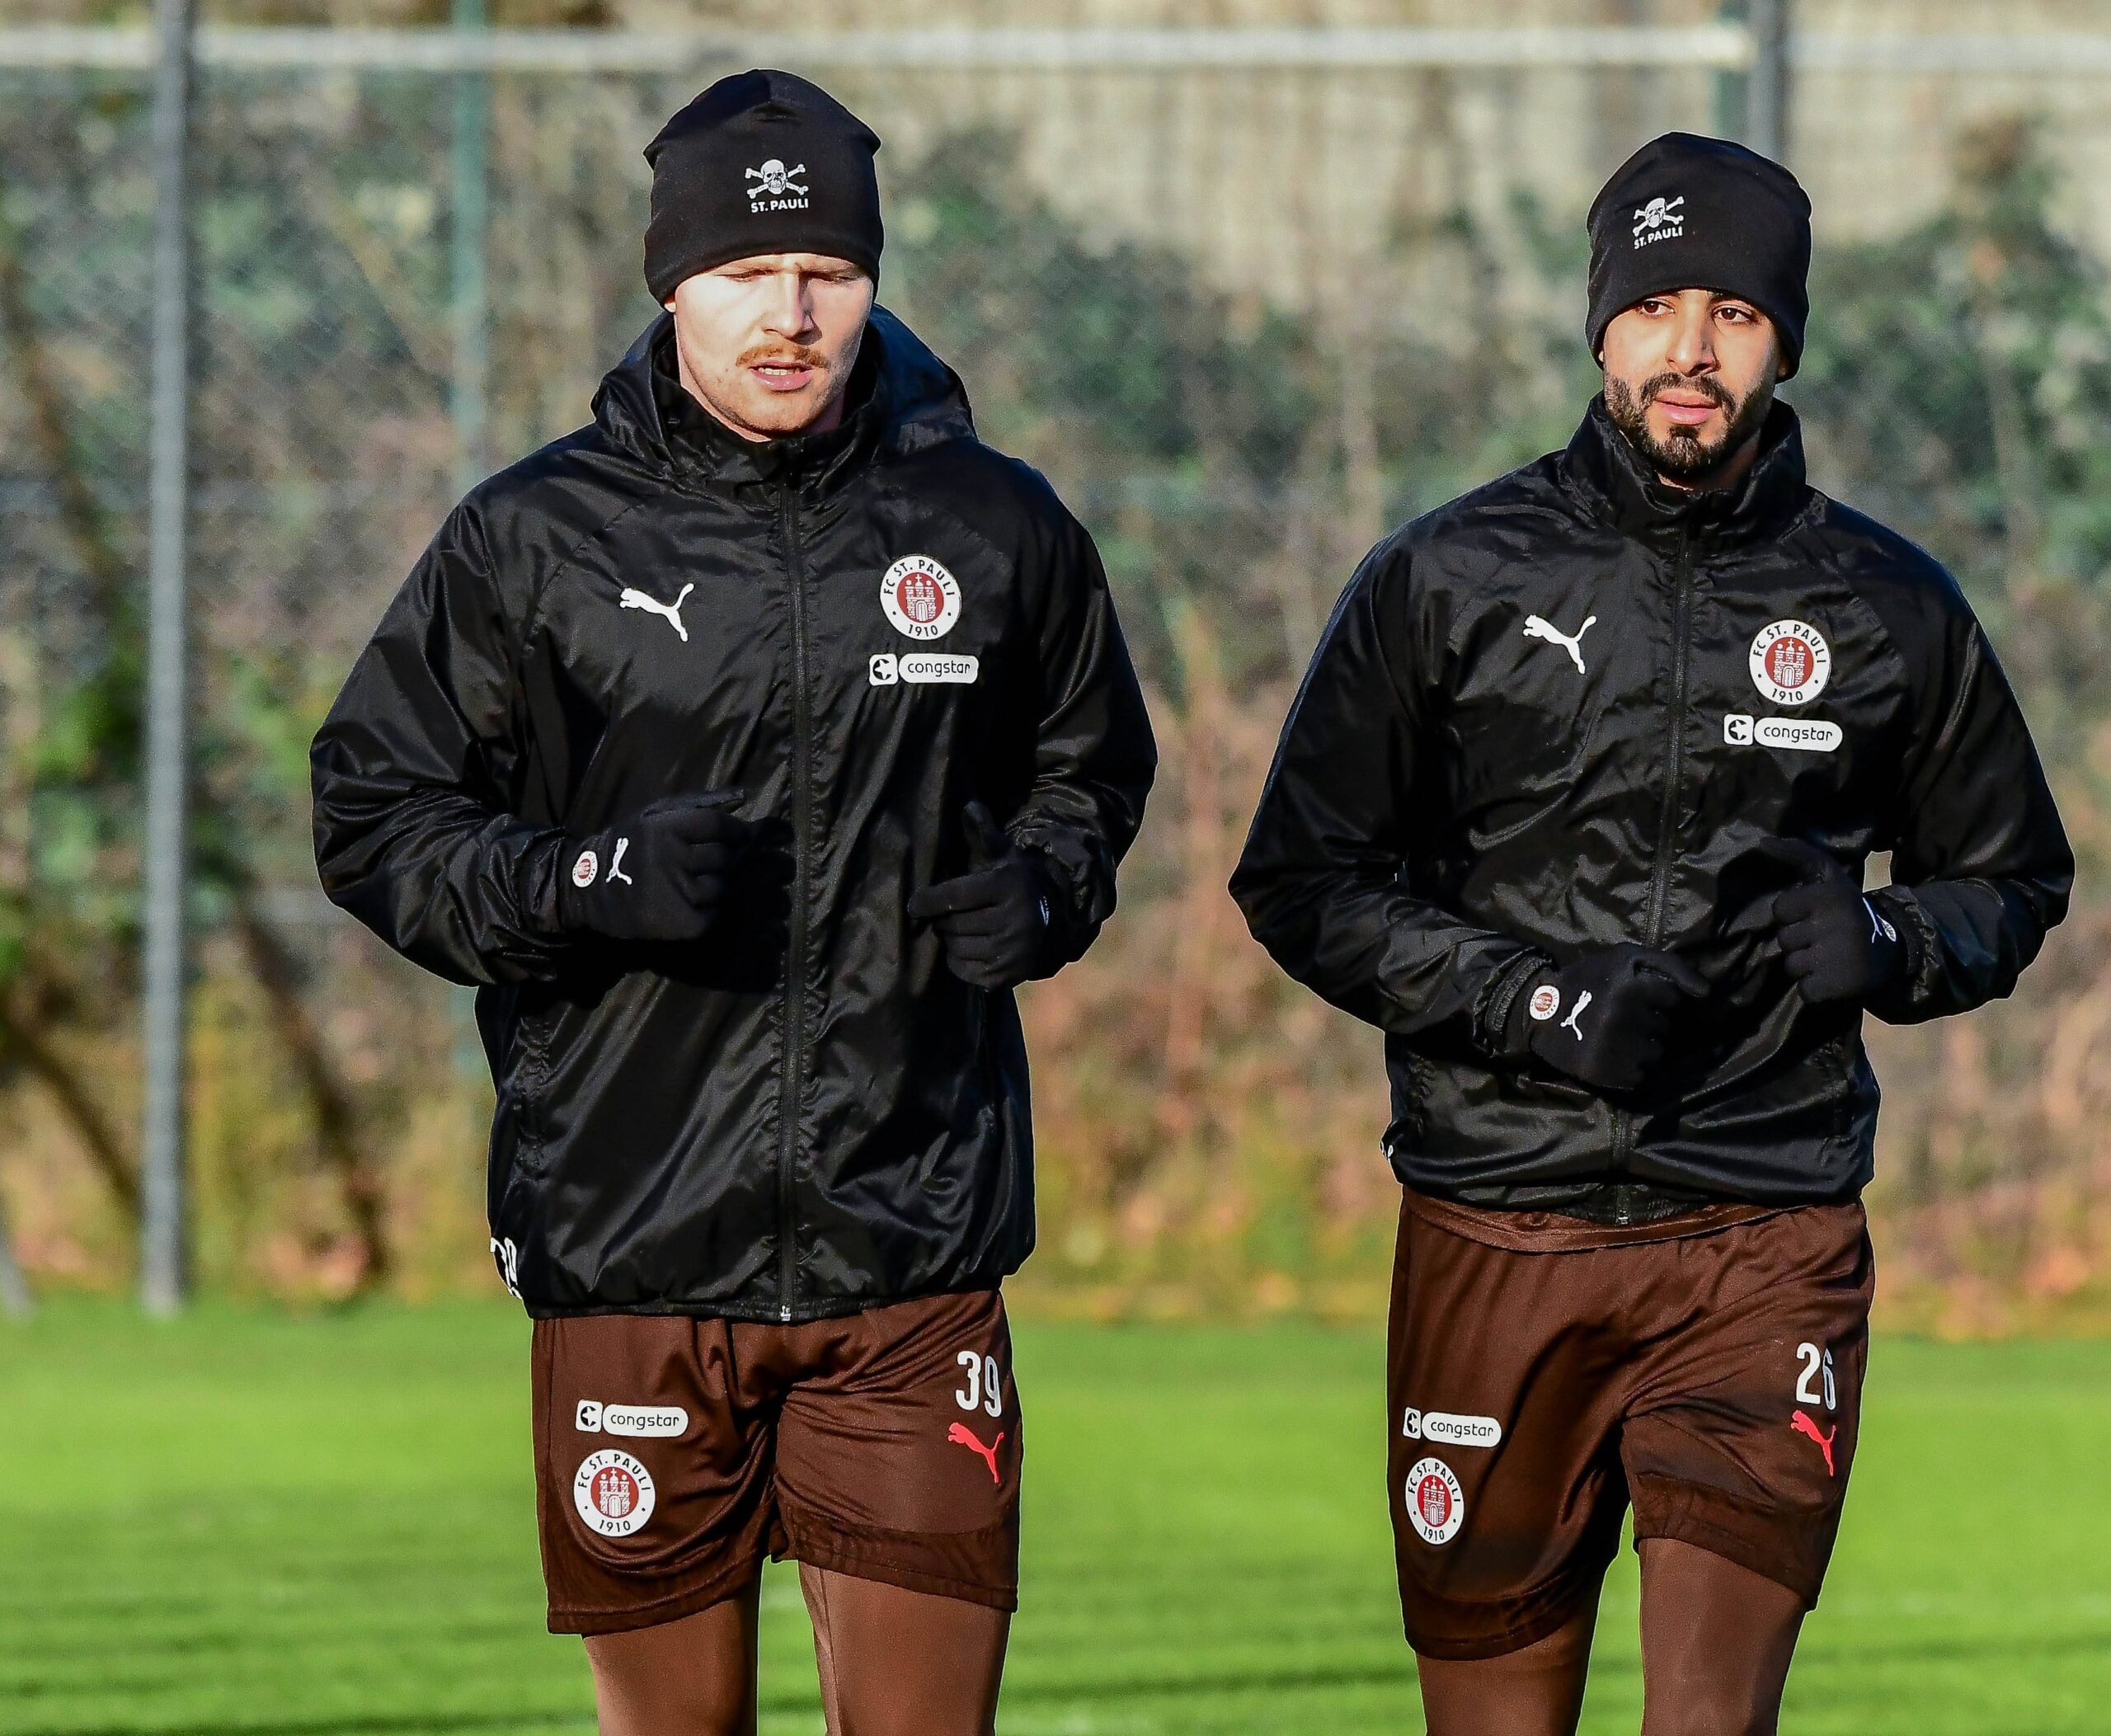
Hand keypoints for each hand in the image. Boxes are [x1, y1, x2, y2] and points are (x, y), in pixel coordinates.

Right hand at [557, 792, 753, 942]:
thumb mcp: (653, 814)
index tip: (739, 837)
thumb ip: (698, 804)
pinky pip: (712, 915)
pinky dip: (708, 911)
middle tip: (705, 863)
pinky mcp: (677, 924)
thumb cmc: (628, 846)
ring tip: (693, 884)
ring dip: (714, 886)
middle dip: (720, 860)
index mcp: (662, 828)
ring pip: (720, 887)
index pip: (716, 825)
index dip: (734, 831)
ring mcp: (674, 893)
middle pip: (721, 858)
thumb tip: (743, 797)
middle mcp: (668, 858)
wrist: (586, 888)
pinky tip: (690, 904)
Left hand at [907, 802, 1059, 990]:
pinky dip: (958, 960)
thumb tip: (969, 806)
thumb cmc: (1013, 881)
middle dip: (942, 920)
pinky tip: (966, 947)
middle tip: (942, 914)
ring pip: (957, 948)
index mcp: (1008, 887)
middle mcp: (1014, 920)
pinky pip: (965, 970)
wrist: (1050, 918)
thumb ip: (982, 832)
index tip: (913, 904)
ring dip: (949, 939)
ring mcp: (1012, 952)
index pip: (957, 897)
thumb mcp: (1001, 854)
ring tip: (955, 929)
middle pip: (954, 925)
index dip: (930, 901)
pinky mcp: (1008, 975)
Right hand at [1515, 944, 1707, 1092]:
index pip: (1674, 998)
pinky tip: (1611, 1054)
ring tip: (1616, 1036)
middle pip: (1666, 1027)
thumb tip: (1707, 993)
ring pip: (1657, 1054)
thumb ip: (1670, 966)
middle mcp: (1621, 1016)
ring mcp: (1613, 1047)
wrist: (1539, 1013)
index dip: (1658, 997)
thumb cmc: (1589, 980)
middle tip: (1621, 1016)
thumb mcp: (1625, 957)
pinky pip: (1642, 1076)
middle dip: (1650, 1022)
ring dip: (1643, 1047)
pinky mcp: (1605, 1074)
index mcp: (1627, 984)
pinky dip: (1631, 1068)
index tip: (1635, 995)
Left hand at [1764, 839, 1902, 1005]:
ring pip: (1791, 966)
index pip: (1780, 909)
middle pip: (1784, 940)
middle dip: (1799, 942)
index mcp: (1830, 896)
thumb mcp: (1828, 877)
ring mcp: (1836, 956)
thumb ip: (1797, 854)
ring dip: (1805, 966)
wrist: (1893, 949)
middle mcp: (1835, 924)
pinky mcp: (1839, 984)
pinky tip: (1833, 977)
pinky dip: (1815, 988)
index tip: (1813, 915)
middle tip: (1824, 939)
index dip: (1793, 915)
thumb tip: (1761, 842)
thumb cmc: (1848, 910)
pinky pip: (1805, 990)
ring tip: (1829, 958)